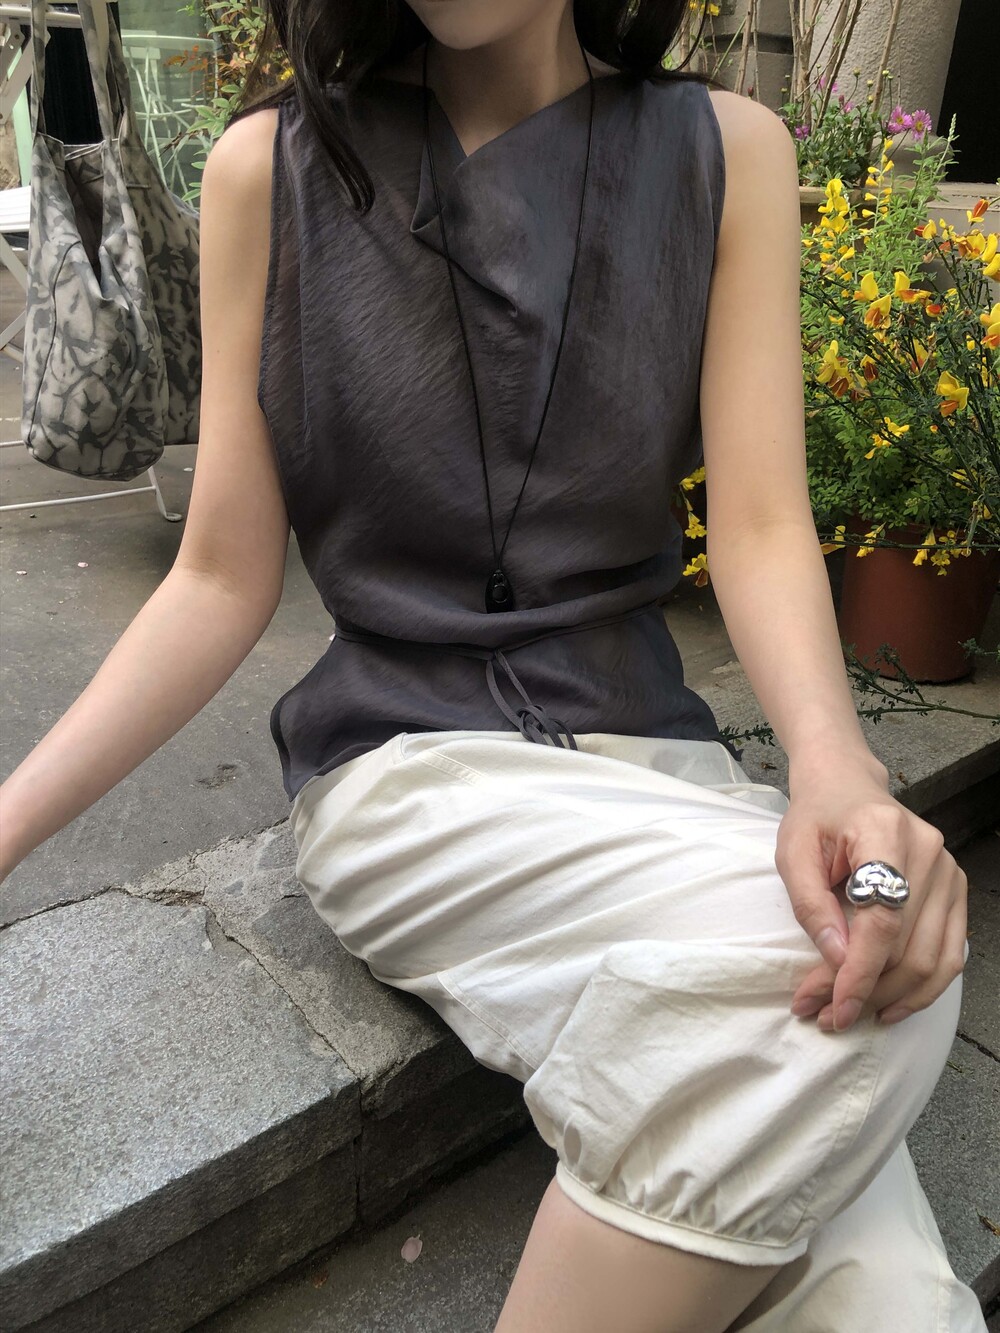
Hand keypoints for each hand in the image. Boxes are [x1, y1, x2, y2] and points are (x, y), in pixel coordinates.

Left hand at [773, 768, 967, 1032]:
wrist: (845, 785)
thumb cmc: (816, 817)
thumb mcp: (793, 852)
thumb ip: (811, 904)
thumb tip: (837, 960)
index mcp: (887, 833)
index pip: (882, 920)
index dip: (859, 972)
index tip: (832, 1007)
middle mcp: (930, 853)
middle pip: (907, 947)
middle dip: (864, 991)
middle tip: (821, 1014)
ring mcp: (950, 872)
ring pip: (931, 960)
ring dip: (889, 998)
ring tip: (847, 1014)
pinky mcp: (956, 891)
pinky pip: (950, 955)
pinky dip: (921, 989)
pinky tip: (890, 1006)